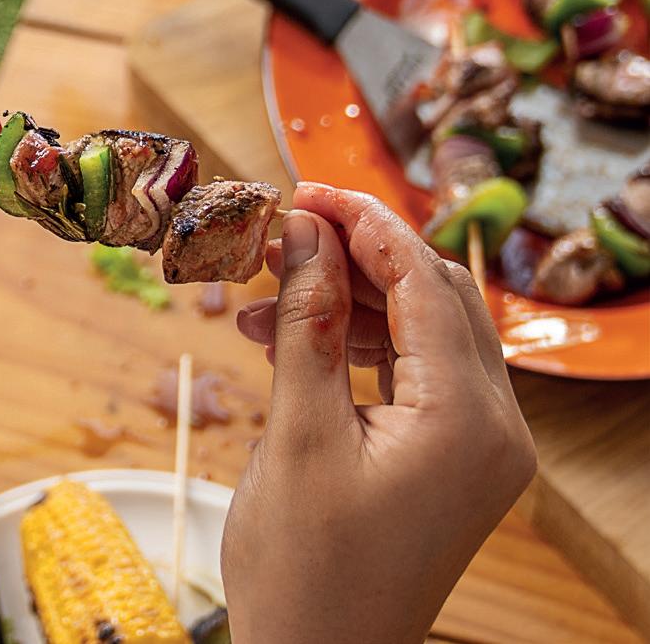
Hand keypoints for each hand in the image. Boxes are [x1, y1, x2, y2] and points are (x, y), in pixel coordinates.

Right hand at [222, 183, 536, 643]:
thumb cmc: (305, 567)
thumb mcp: (298, 431)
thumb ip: (306, 320)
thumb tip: (304, 230)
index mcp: (469, 422)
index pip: (425, 283)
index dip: (364, 224)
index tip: (303, 190)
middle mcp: (494, 427)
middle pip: (434, 296)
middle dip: (357, 254)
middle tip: (285, 231)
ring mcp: (478, 444)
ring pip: (420, 328)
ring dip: (346, 299)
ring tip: (264, 295)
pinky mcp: (451, 455)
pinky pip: (411, 369)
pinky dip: (354, 342)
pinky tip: (286, 337)